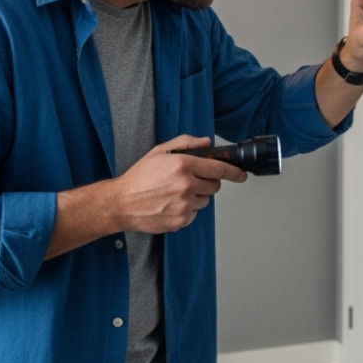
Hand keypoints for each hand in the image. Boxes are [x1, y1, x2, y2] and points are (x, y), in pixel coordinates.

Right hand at [110, 135, 246, 233]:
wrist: (121, 203)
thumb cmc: (139, 177)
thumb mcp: (160, 152)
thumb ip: (186, 143)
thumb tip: (207, 143)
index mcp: (183, 165)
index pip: (219, 169)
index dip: (234, 172)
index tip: (240, 175)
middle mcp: (186, 185)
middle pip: (215, 186)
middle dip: (207, 183)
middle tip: (190, 181)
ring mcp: (184, 204)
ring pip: (205, 201)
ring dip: (196, 197)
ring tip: (174, 193)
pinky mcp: (181, 220)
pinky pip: (194, 214)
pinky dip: (186, 210)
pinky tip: (170, 204)